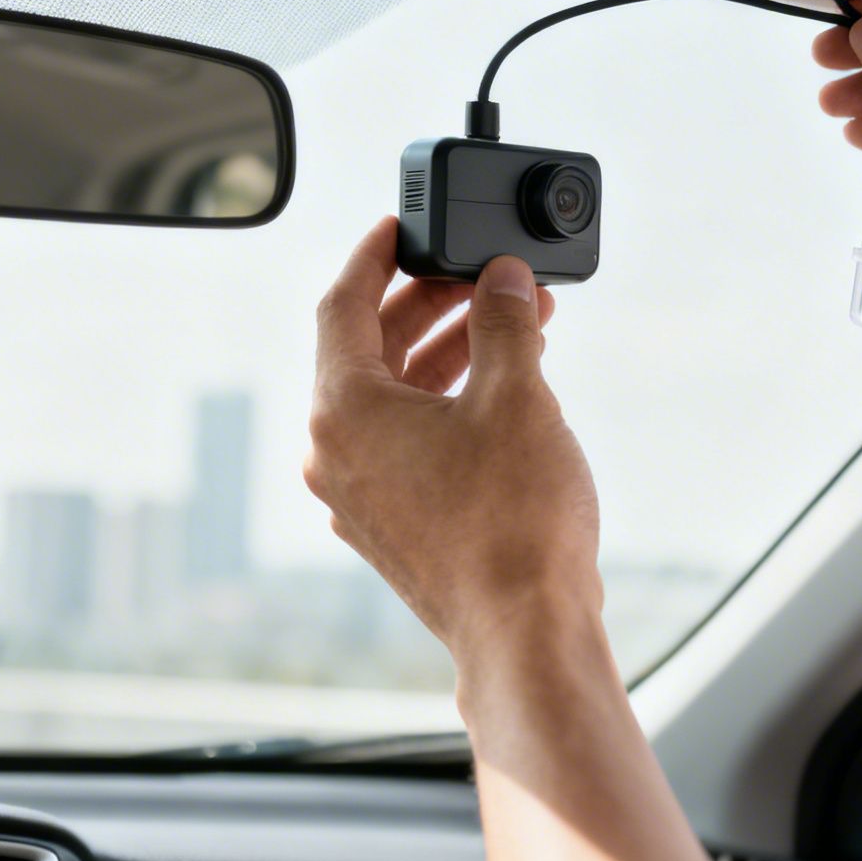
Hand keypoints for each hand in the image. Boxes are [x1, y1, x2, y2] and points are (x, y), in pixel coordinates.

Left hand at [304, 218, 597, 667]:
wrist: (526, 634)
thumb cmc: (513, 521)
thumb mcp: (517, 394)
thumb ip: (504, 321)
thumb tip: (502, 279)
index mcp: (343, 410)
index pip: (342, 303)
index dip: (375, 253)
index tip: (400, 226)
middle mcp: (335, 452)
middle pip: (371, 348)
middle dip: (434, 304)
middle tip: (486, 276)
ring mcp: (360, 495)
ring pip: (395, 397)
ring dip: (452, 353)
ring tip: (518, 325)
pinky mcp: (394, 527)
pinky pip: (409, 442)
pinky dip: (449, 404)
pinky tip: (507, 393)